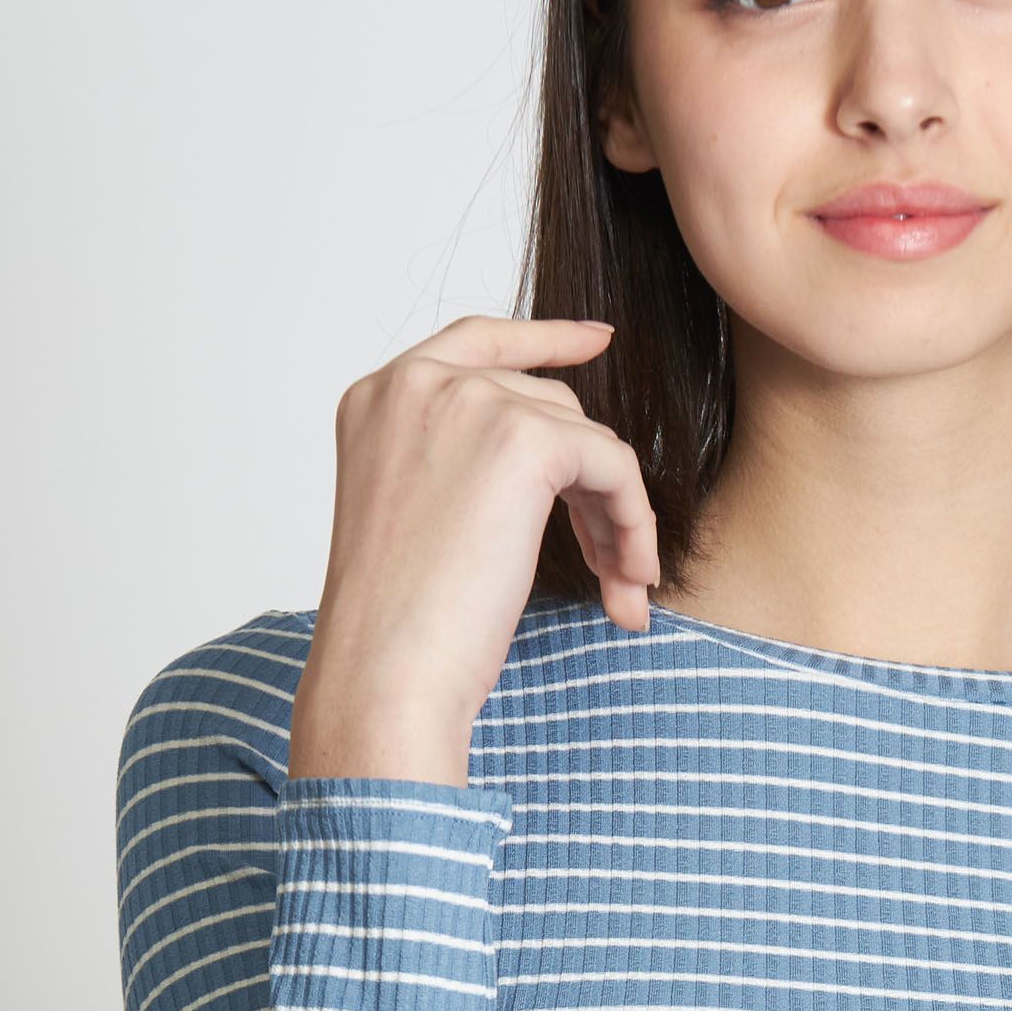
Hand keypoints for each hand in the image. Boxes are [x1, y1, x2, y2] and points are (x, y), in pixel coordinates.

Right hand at [289, 313, 659, 783]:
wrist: (386, 672)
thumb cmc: (399, 624)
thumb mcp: (421, 516)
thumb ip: (469, 461)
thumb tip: (573, 451)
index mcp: (377, 399)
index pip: (477, 342)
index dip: (545, 338)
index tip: (600, 339)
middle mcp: (415, 384)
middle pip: (548, 405)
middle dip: (590, 483)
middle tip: (614, 564)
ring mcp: (468, 402)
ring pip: (588, 440)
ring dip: (616, 516)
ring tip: (621, 586)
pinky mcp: (523, 437)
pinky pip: (614, 466)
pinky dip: (633, 522)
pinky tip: (629, 580)